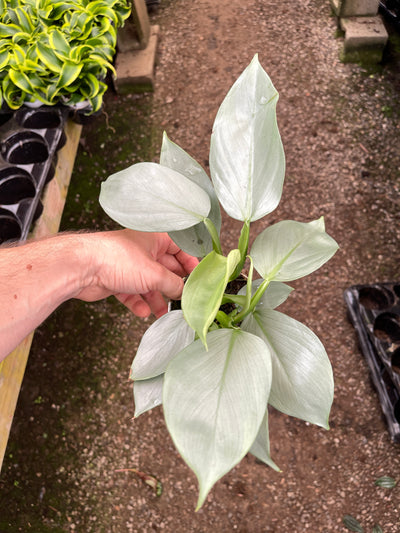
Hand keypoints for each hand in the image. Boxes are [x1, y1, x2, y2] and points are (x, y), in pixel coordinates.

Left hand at [76, 230, 197, 317]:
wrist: (81, 267)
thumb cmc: (116, 259)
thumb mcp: (154, 274)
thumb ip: (173, 284)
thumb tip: (184, 292)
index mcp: (154, 238)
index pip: (179, 248)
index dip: (190, 263)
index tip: (197, 278)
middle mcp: (142, 250)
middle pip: (165, 269)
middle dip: (172, 285)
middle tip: (182, 299)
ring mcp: (128, 265)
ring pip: (148, 284)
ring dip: (156, 299)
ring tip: (162, 312)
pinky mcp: (116, 280)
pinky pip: (132, 293)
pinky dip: (138, 302)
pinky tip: (143, 312)